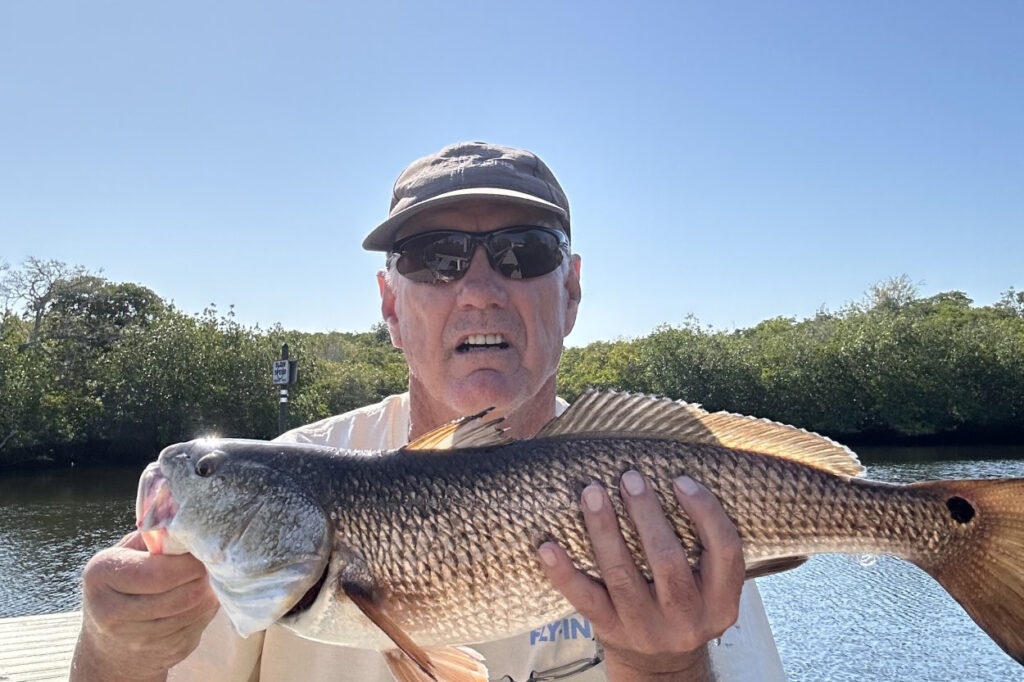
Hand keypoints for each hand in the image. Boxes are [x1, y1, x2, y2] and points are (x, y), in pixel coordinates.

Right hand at [71, 531, 219, 681]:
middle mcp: (111, 612)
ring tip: (200, 580)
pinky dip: (204, 610)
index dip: (189, 562)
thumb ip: (155, 536)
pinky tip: (195, 601)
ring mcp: (136, 640)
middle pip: (184, 594)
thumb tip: (190, 525)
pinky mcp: (161, 654)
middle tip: (205, 564)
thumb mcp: (127, 551)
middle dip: (202, 576)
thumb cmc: (124, 580)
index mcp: (102, 575)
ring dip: (206, 592)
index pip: (160, 573)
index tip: (199, 551)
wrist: (109, 641)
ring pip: (195, 611)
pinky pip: (199, 626)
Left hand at [537, 472, 744, 680]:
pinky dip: (563, 572)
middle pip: (667, 559)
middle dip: (646, 514)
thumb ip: (701, 547)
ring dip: (605, 529)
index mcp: (720, 601)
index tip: (681, 480)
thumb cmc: (682, 608)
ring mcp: (647, 627)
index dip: (705, 511)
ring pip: (622, 574)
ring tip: (593, 494)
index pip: (724, 550)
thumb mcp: (709, 587)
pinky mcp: (611, 630)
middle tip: (629, 478)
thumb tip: (675, 480)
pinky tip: (548, 547)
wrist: (661, 667)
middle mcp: (687, 617)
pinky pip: (585, 599)